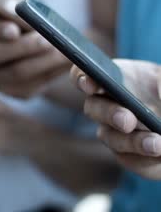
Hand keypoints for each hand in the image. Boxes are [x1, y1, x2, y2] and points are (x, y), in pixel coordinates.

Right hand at [0, 0, 69, 98]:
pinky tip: (65, 62)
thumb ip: (9, 1)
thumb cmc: (14, 14)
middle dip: (21, 47)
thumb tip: (15, 7)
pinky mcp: (9, 90)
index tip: (15, 29)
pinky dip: (49, 74)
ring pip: (14, 73)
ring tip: (62, 51)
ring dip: (41, 62)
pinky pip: (29, 87)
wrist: (24, 37)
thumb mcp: (10, 0)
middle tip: (45, 40)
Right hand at [70, 59, 160, 178]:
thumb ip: (159, 84)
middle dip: (108, 113)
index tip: (89, 84)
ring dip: (131, 141)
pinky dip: (145, 158)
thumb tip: (157, 97)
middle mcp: (109, 102)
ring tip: (156, 145)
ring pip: (109, 136)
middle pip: (92, 107)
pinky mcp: (127, 154)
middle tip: (127, 121)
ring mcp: (115, 130)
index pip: (85, 75)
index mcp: (117, 77)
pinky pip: (128, 158)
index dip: (82, 78)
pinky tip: (160, 155)